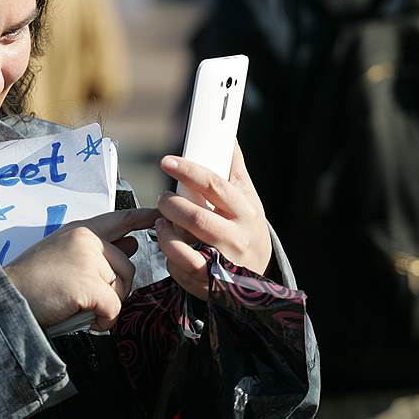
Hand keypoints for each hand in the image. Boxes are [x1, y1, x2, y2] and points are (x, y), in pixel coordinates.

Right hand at [3, 208, 155, 330]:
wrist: (7, 296)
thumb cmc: (32, 281)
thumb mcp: (63, 253)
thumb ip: (96, 250)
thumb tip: (132, 245)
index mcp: (81, 230)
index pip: (120, 218)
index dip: (143, 217)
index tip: (160, 215)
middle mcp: (87, 240)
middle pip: (126, 267)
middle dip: (116, 289)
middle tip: (89, 298)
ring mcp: (88, 261)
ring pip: (122, 288)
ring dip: (108, 305)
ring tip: (82, 307)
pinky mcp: (88, 285)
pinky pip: (114, 307)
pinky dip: (104, 320)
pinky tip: (88, 320)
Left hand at [156, 141, 271, 299]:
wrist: (256, 279)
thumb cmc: (245, 230)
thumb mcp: (247, 199)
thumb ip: (234, 169)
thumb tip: (229, 136)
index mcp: (245, 211)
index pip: (215, 185)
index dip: (188, 171)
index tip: (167, 162)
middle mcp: (236, 237)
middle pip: (197, 217)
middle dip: (172, 205)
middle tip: (163, 198)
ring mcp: (223, 262)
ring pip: (185, 246)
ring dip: (165, 231)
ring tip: (162, 222)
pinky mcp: (208, 282)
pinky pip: (179, 266)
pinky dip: (168, 253)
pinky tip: (169, 244)